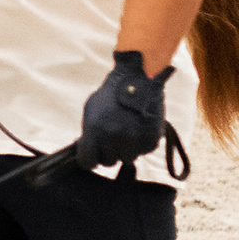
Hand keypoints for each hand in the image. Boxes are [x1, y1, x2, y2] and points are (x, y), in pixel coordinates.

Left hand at [76, 51, 171, 169]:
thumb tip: (86, 149)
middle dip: (108, 151)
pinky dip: (142, 143)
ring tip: (127, 130)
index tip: (92, 153)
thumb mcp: (91, 110)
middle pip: (108, 162)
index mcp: (95, 131)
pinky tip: (140, 127)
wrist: (138, 77)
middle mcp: (114, 138)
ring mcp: (134, 140)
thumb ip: (88, 133)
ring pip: (127, 159)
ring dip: (126, 149)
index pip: (87, 162)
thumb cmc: (110, 94)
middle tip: (112, 136)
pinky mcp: (152, 139)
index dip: (89, 158)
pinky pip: (144, 151)